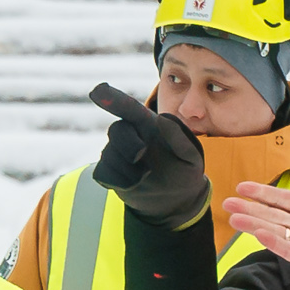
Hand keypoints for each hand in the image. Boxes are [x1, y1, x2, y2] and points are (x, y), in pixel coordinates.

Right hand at [87, 84, 211, 230]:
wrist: (176, 199)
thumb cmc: (185, 171)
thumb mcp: (192, 157)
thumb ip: (179, 138)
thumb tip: (161, 120)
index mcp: (149, 124)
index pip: (129, 108)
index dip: (113, 98)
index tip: (98, 90)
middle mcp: (130, 135)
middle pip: (116, 130)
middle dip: (127, 143)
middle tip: (141, 155)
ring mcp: (117, 154)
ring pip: (109, 155)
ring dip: (129, 170)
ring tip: (147, 177)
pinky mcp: (109, 172)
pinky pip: (103, 174)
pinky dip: (119, 181)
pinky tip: (135, 185)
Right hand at [226, 165, 289, 277]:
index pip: (279, 198)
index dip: (261, 192)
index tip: (242, 187)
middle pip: (270, 214)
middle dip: (248, 208)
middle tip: (226, 202)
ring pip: (272, 230)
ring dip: (253, 224)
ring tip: (234, 217)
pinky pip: (287, 248)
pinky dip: (273, 241)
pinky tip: (259, 233)